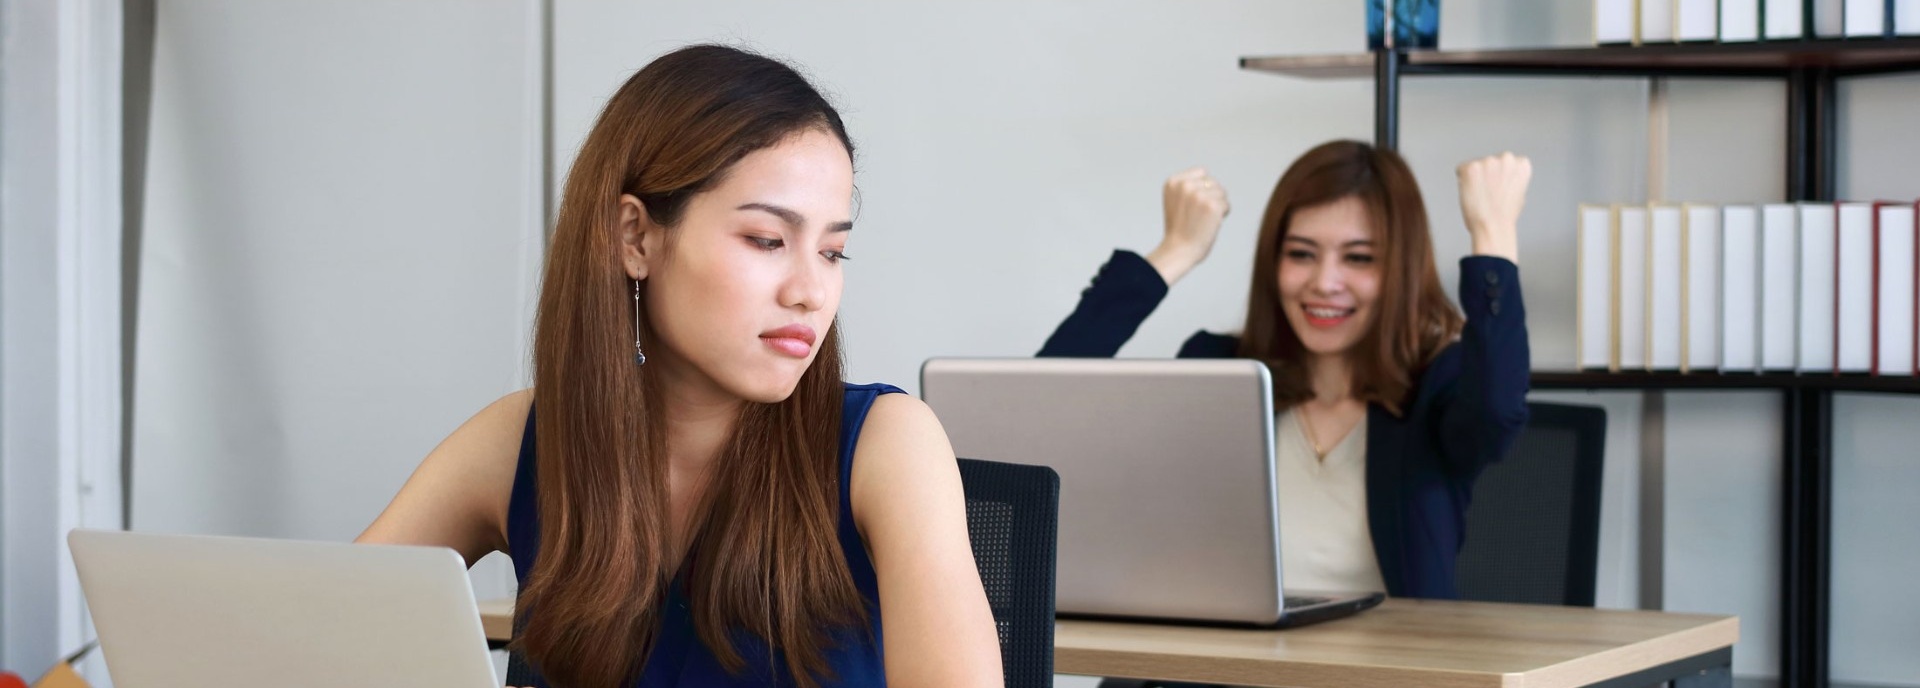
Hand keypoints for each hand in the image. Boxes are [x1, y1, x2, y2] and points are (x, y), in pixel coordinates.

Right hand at [1145, 167, 1228, 285]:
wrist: (1179, 250)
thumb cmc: (1179, 229)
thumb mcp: (1176, 201)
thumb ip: (1188, 186)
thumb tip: (1209, 180)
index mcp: (1173, 182)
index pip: (1201, 173)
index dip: (1202, 188)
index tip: (1193, 205)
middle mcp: (1185, 185)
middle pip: (1213, 182)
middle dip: (1211, 196)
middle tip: (1199, 215)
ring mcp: (1199, 195)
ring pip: (1222, 192)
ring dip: (1217, 205)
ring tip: (1204, 219)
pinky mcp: (1212, 205)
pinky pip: (1227, 204)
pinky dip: (1223, 214)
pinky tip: (1211, 224)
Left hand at [1455, 152, 1530, 262]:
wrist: (1493, 227)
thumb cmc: (1505, 216)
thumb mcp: (1519, 192)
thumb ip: (1511, 178)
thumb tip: (1500, 174)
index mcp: (1522, 164)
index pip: (1506, 162)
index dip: (1500, 178)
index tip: (1500, 190)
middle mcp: (1507, 158)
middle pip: (1491, 162)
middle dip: (1487, 175)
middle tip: (1489, 195)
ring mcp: (1488, 161)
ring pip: (1476, 166)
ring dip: (1475, 178)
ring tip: (1482, 197)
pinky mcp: (1471, 167)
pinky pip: (1461, 170)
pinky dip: (1462, 181)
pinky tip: (1471, 194)